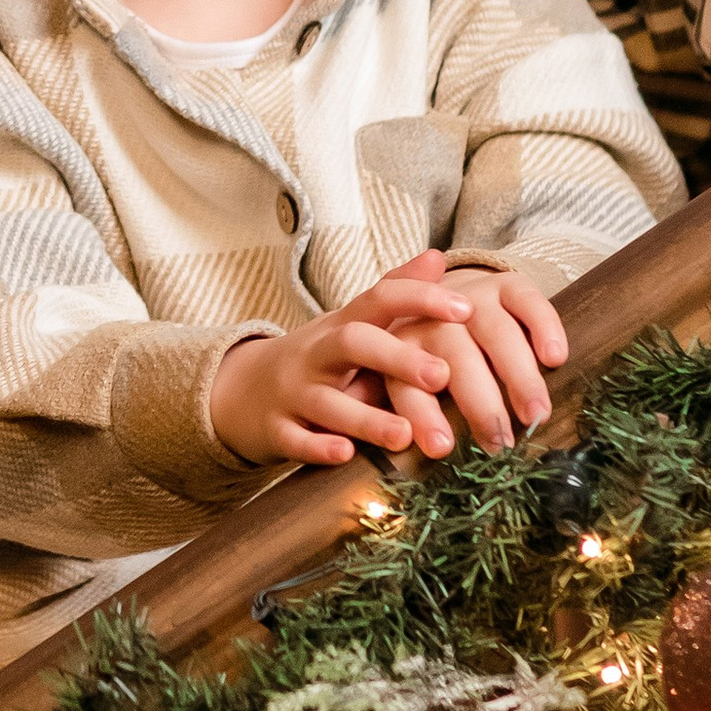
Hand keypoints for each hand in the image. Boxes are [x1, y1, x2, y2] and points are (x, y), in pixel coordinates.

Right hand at [204, 266, 478, 472]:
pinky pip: (295, 439)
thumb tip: (438, 257)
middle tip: (442, 376)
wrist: (244, 391)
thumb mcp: (352, 323)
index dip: (420, 299)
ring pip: (326, 401)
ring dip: (366, 418)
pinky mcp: (276, 430)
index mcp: (342, 325)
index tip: (466, 310)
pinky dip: (317, 447)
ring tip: (404, 434)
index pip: (380, 298)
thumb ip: (395, 293)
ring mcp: (293, 392)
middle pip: (352, 343)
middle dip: (396, 358)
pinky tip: (345, 453)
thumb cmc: (319, 358)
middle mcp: (316, 353)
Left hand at [371, 250, 566, 455]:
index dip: (423, 415)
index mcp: (401, 348)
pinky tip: (556, 358)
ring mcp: (472, 298)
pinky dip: (544, 328)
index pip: (407, 383)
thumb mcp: (405, 379)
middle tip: (502, 443)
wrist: (445, 295)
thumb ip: (410, 411)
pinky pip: (527, 301)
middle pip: (458, 359)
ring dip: (518, 375)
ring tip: (537, 414)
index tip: (442, 448)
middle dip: (480, 403)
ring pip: (497, 333)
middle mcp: (434, 320)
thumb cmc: (427, 356)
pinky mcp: (506, 285)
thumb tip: (422, 447)